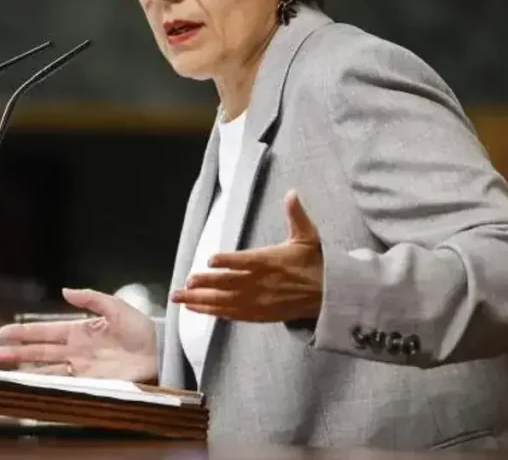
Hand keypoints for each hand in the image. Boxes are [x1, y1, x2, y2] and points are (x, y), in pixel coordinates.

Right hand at [0, 288, 157, 381]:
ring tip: (5, 369)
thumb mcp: (116, 306)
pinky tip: (32, 382)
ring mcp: (82, 367)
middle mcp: (76, 350)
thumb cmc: (141, 329)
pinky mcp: (91, 382)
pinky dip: (47, 383)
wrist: (160, 353)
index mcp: (80, 330)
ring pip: (47, 368)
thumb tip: (65, 291)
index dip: (25, 332)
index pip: (46, 331)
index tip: (4, 332)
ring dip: (26, 368)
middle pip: (40, 351)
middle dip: (17, 352)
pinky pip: (65, 383)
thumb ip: (91, 299)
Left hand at [170, 190, 323, 321]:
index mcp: (271, 262)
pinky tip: (194, 308)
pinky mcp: (258, 314)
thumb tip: (292, 193)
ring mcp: (258, 302)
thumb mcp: (307, 237)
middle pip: (229, 285)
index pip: (246, 262)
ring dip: (200, 300)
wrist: (328, 296)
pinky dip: (211, 312)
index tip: (210, 259)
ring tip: (179, 298)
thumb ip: (296, 215)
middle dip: (205, 284)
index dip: (228, 262)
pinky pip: (230, 314)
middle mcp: (262, 284)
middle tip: (184, 283)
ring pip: (225, 302)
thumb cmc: (314, 263)